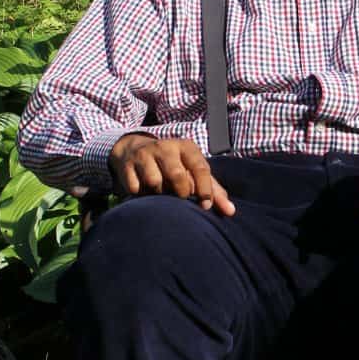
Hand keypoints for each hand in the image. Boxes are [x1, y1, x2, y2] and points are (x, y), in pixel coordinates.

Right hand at [108, 133, 235, 214]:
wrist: (134, 150)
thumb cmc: (173, 165)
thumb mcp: (193, 171)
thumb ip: (213, 191)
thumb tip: (231, 212)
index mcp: (186, 147)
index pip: (200, 167)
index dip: (205, 189)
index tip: (206, 206)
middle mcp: (165, 147)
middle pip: (176, 175)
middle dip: (180, 192)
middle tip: (179, 197)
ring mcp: (144, 154)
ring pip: (154, 181)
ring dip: (159, 193)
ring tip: (160, 191)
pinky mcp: (127, 165)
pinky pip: (136, 187)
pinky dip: (141, 194)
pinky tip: (144, 191)